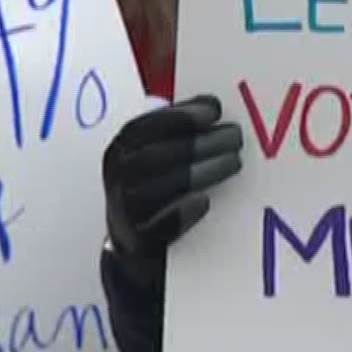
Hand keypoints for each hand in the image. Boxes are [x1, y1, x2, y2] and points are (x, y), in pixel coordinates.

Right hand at [102, 95, 242, 280]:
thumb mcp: (155, 157)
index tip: (214, 110)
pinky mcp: (138, 243)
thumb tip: (214, 106)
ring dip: (199, 173)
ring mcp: (123, 213)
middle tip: (235, 137)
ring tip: (234, 162)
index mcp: (120, 151)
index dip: (178, 117)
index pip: (142, 128)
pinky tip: (205, 202)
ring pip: (157, 190)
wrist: (132, 245)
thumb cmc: (153, 188)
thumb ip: (177, 132)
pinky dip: (181, 214)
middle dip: (197, 144)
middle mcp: (117, 180)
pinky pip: (158, 228)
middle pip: (153, 157)